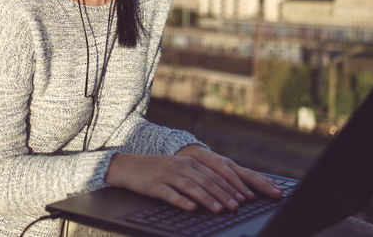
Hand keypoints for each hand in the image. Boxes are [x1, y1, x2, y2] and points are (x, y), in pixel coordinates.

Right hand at [105, 146, 281, 213]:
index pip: (215, 175)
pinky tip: (191, 208)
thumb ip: (197, 178)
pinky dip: (182, 201)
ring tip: (219, 210)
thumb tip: (220, 194)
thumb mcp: (178, 170)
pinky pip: (170, 194)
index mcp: (189, 162)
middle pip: (206, 181)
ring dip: (208, 199)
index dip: (231, 187)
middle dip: (224, 194)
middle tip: (237, 207)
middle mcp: (181, 166)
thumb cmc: (156, 171)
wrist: (128, 166)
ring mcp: (167, 175)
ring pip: (192, 187)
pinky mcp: (155, 185)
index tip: (244, 198)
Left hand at [176, 144, 281, 201]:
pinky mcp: (234, 168)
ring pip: (251, 174)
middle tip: (275, 194)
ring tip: (278, 191)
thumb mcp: (189, 166)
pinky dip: (262, 179)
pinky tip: (272, 184)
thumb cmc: (187, 161)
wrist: (187, 149)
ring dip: (265, 183)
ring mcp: (232, 165)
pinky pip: (250, 174)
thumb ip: (197, 176)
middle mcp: (227, 163)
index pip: (229, 176)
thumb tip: (201, 192)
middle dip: (262, 186)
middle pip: (247, 174)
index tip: (248, 199)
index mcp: (216, 162)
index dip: (239, 187)